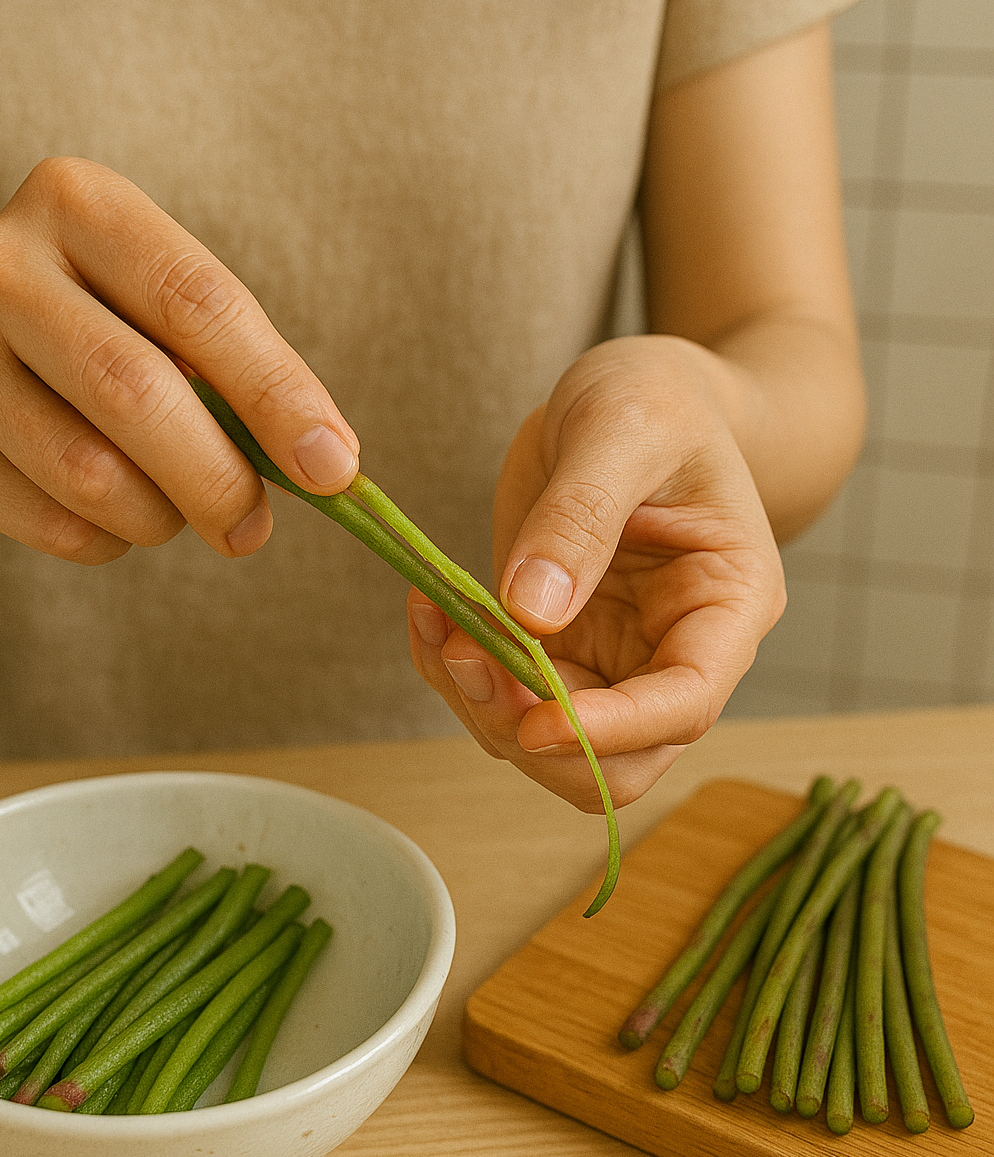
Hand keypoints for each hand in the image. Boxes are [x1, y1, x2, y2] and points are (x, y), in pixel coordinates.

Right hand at [0, 158, 358, 562]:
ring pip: (88, 474)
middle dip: (218, 479)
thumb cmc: (99, 323)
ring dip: (158, 517)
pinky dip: (104, 541)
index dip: (275, 394)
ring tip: (172, 508)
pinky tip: (109, 513)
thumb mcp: (159, 307)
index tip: (332, 467)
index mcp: (80, 207)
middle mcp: (0, 267)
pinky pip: (50, 523)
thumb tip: (325, 464)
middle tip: (252, 527)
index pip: (197, 303)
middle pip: (136, 390)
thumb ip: (233, 367)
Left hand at [407, 336, 786, 810]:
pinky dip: (456, 673)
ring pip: (552, 747)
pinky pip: (504, 699)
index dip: (612, 729)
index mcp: (728, 604)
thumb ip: (581, 514)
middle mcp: (677, 652)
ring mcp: (617, 661)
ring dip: (482, 706)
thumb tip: (532, 612)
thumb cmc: (657, 399)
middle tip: (464, 657)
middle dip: (534, 732)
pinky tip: (429, 613)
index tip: (535, 719)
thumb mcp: (624, 427)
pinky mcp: (560, 650)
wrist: (638, 396)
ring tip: (436, 622)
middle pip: (620, 760)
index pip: (686, 704)